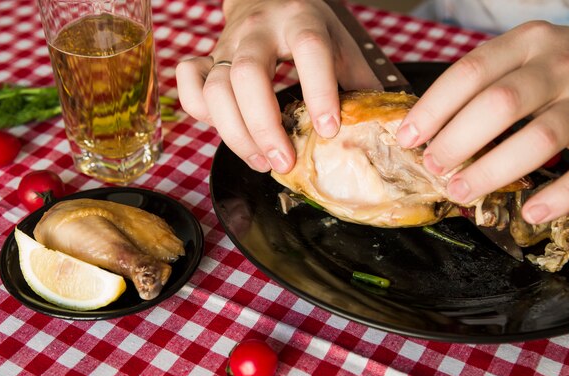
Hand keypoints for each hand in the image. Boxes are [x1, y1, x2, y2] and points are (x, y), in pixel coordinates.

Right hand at [176, 0, 380, 172]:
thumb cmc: (313, 31)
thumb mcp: (343, 48)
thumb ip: (358, 86)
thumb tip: (379, 134)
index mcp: (302, 20)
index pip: (309, 50)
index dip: (319, 92)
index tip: (329, 131)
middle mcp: (258, 30)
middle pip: (247, 76)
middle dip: (264, 127)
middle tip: (284, 161)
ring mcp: (226, 44)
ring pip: (215, 89)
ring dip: (236, 134)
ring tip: (262, 161)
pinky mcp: (207, 57)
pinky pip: (189, 84)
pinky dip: (200, 112)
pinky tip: (225, 129)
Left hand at [396, 21, 568, 223]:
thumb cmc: (555, 71)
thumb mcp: (520, 59)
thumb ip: (481, 86)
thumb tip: (423, 132)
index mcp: (527, 43)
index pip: (470, 72)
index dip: (433, 108)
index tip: (407, 138)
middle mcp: (560, 65)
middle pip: (500, 104)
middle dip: (458, 140)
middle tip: (434, 166)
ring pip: (540, 138)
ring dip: (493, 170)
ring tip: (461, 190)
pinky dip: (560, 195)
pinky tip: (531, 211)